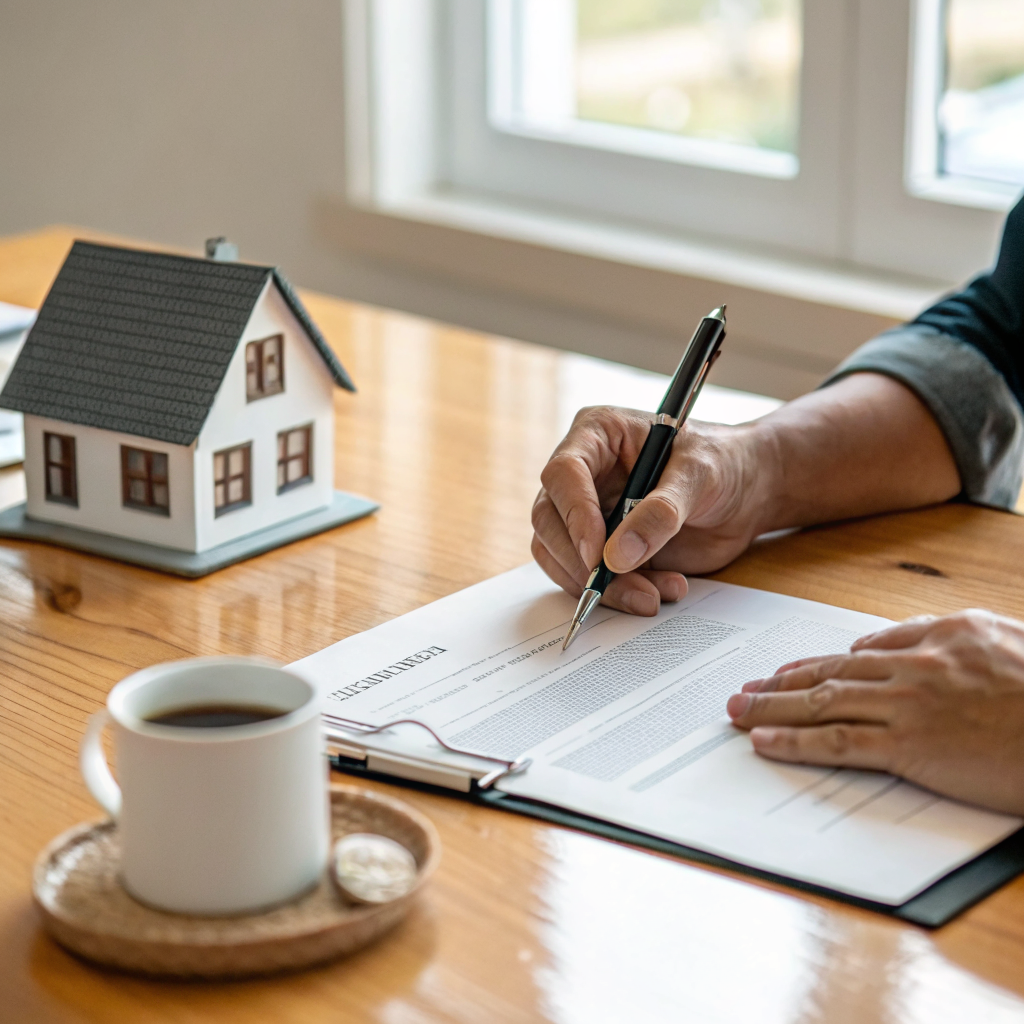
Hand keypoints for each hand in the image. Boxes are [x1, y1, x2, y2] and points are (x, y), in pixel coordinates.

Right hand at [531, 405, 775, 615]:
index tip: (597, 553)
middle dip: (582, 562)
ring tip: (654, 596)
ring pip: (560, 555)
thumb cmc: (723, 462)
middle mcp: (583, 473)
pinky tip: (661, 591)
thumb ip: (661, 512)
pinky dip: (618, 595)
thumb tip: (617, 556)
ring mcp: (588, 512)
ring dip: (601, 586)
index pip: (563, 473)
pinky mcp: (601, 547)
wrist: (746, 492)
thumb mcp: (700, 475)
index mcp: (598, 434)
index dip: (574, 514)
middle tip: (623, 587)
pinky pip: (586, 578)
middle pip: (549, 520)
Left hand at [726, 610, 1023, 815]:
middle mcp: (913, 666)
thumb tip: (875, 645)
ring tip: (737, 711)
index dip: (814, 664)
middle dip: (778, 683)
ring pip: (822, 703)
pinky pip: (838, 741)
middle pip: (828, 674)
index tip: (784, 672)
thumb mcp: (998, 636)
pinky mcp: (912, 746)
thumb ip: (935, 633)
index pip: (857, 654)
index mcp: (937, 637)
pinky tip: (765, 742)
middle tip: (741, 690)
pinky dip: (795, 741)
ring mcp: (908, 705)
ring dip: (772, 708)